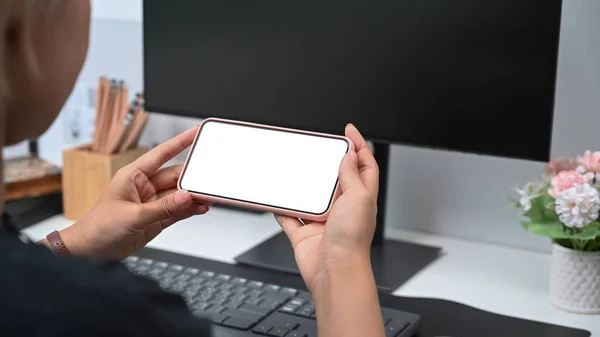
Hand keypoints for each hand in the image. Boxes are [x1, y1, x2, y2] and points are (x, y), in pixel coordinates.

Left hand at [58, 127, 209, 258]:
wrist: (90, 253)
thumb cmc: (99, 228)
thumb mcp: (133, 215)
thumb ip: (163, 207)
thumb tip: (186, 197)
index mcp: (133, 176)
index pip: (161, 153)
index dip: (180, 142)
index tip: (196, 132)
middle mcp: (143, 187)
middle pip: (175, 177)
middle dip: (192, 178)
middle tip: (208, 181)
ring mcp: (151, 203)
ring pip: (178, 195)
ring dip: (193, 196)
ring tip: (208, 197)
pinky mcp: (156, 218)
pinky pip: (177, 210)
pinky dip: (190, 209)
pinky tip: (200, 208)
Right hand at [275, 124, 378, 291]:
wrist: (334, 271)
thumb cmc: (352, 241)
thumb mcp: (358, 197)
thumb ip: (352, 175)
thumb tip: (349, 156)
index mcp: (360, 196)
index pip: (364, 165)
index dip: (358, 146)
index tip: (348, 131)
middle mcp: (342, 207)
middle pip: (334, 178)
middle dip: (326, 162)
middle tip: (316, 147)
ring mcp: (322, 220)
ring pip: (309, 196)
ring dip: (300, 184)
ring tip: (293, 168)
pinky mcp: (304, 231)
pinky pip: (289, 215)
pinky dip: (281, 208)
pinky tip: (275, 197)